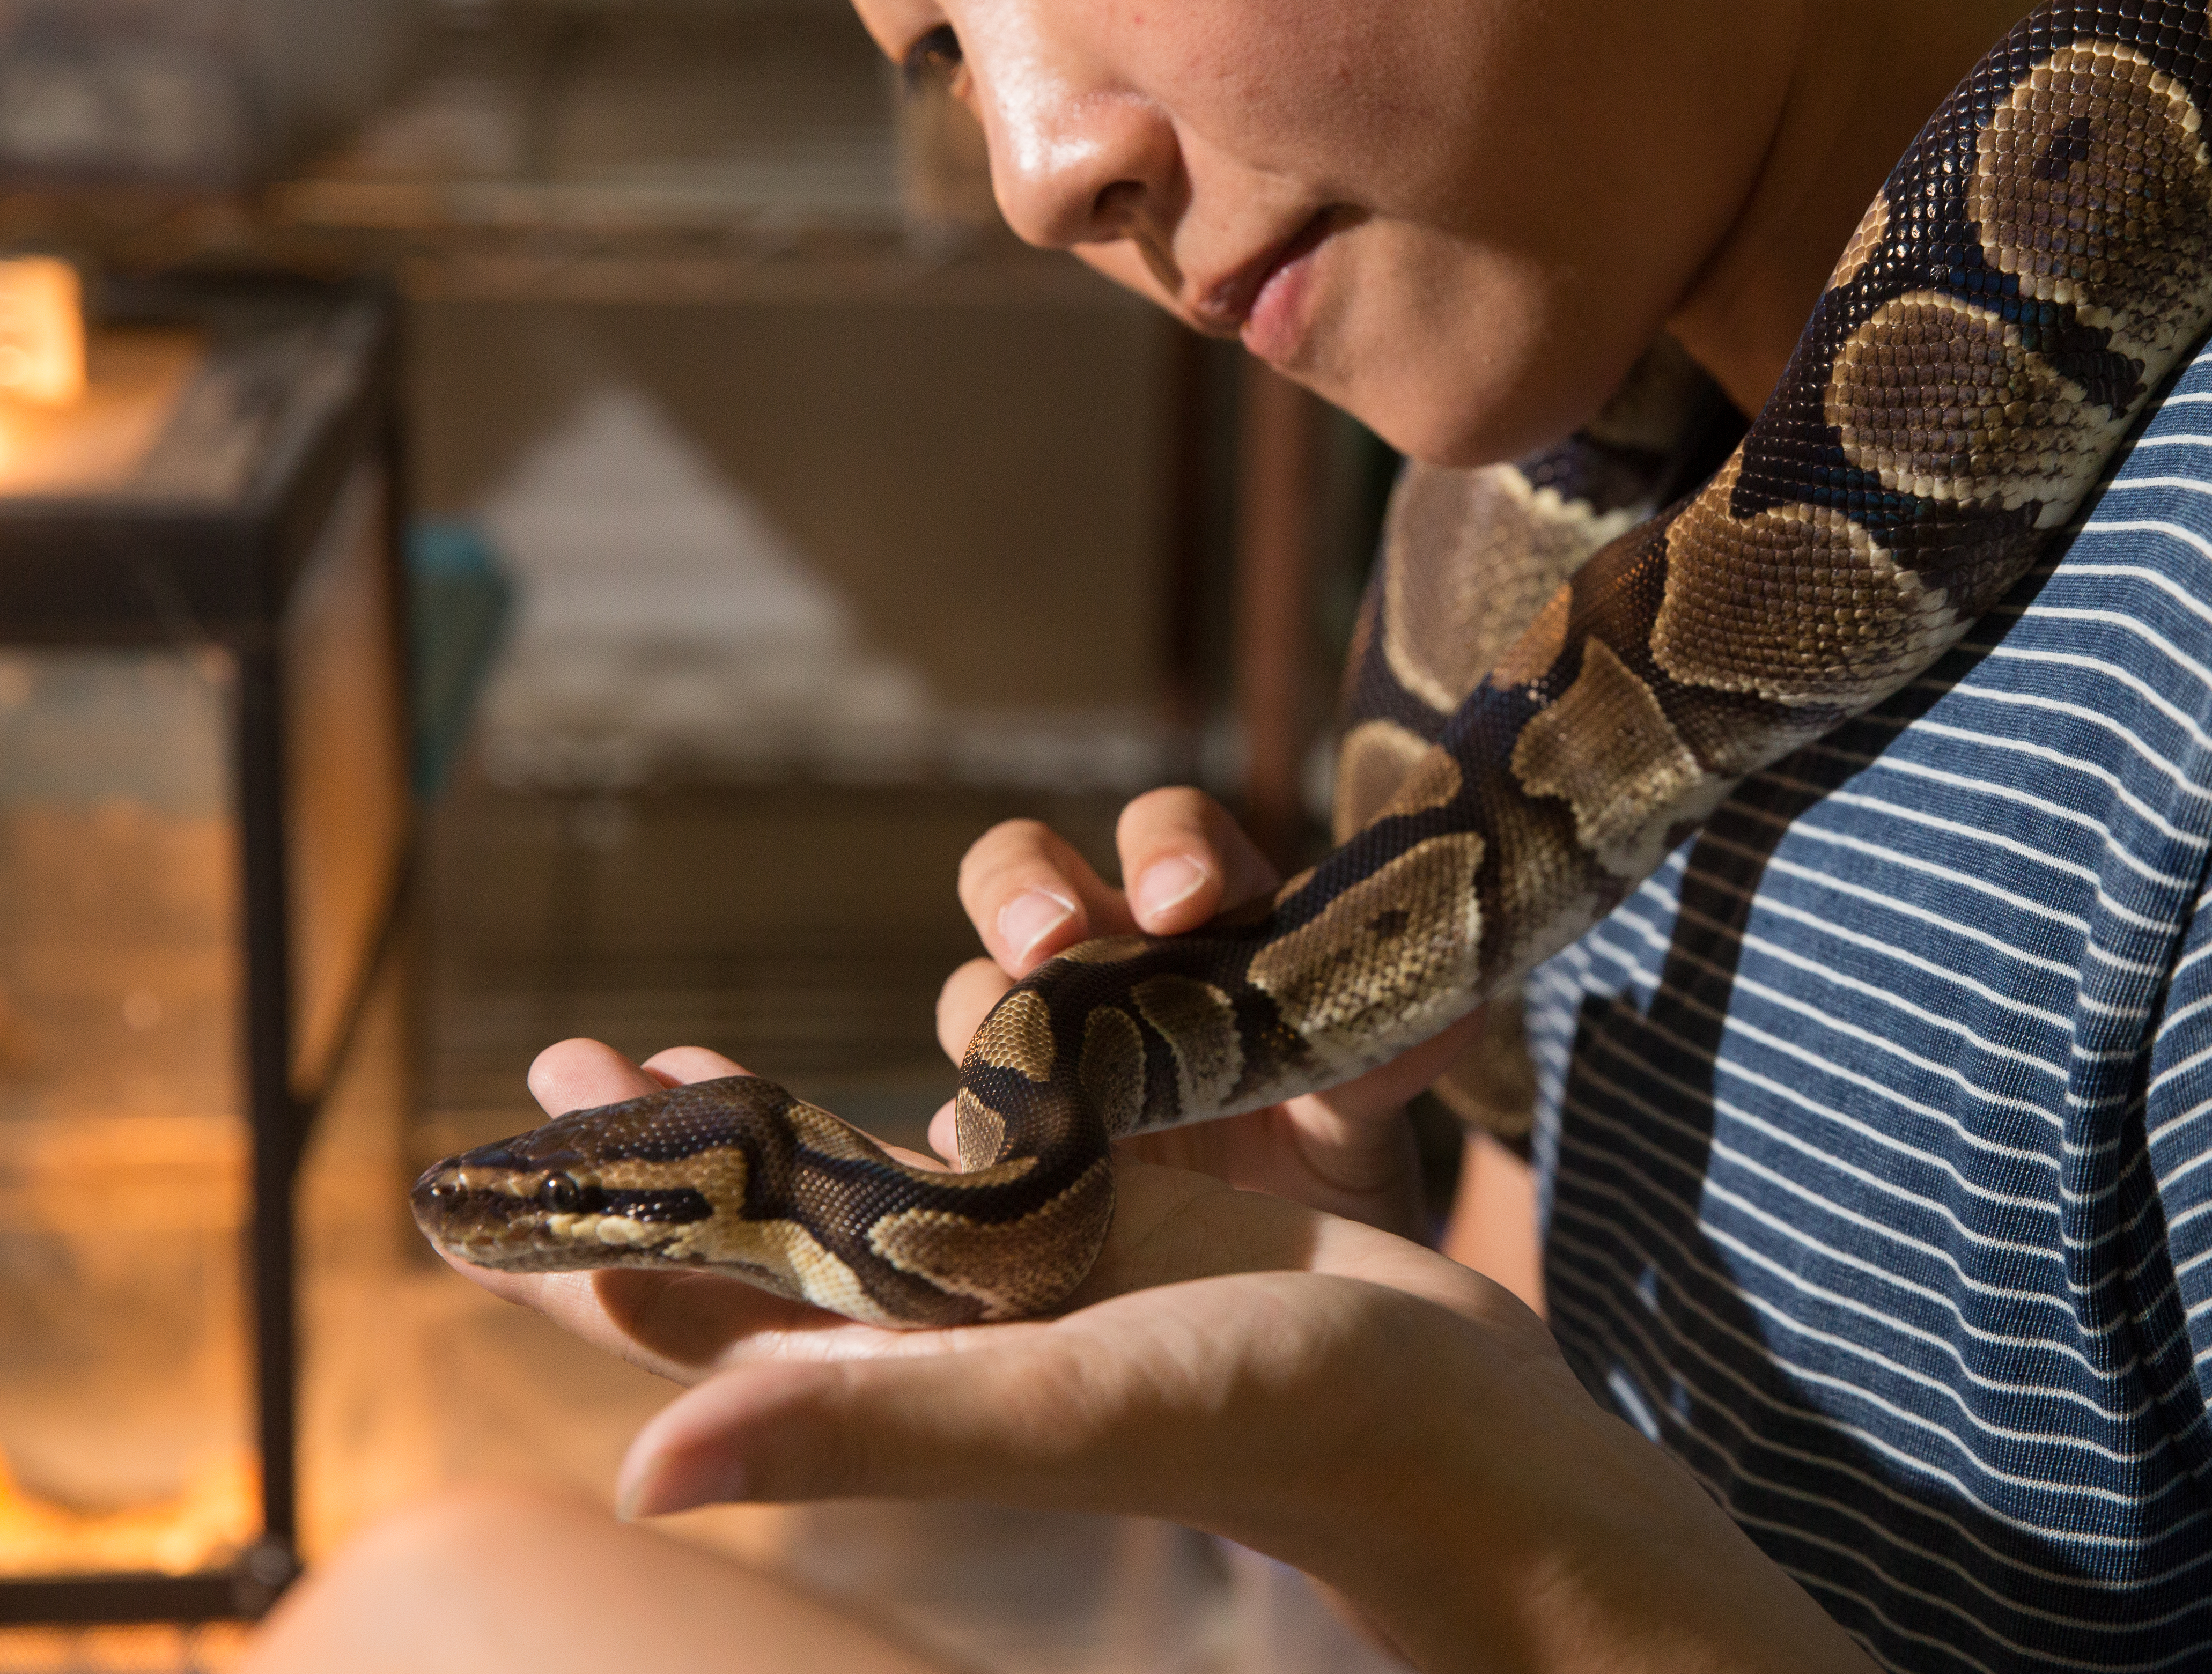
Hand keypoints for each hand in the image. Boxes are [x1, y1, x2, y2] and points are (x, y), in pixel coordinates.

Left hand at [447, 1046, 1871, 1673]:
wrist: (1465, 1425)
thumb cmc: (1269, 1424)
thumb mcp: (1056, 1410)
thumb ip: (861, 1427)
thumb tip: (634, 1472)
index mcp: (914, 1361)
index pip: (705, 1301)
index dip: (600, 1226)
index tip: (497, 1151)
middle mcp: (970, 1304)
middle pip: (783, 1206)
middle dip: (689, 1134)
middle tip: (596, 1053)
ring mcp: (1066, 1246)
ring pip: (912, 1137)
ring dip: (856, 1074)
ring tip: (807, 1017)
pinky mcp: (1160, 1193)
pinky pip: (1048, 1100)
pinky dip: (1004, 1044)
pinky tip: (1010, 989)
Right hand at [944, 788, 1480, 1236]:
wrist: (1288, 1283)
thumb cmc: (1330, 1162)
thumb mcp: (1367, 1113)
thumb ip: (1393, 1056)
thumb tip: (1456, 1008)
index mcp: (1208, 922)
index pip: (1175, 836)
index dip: (1168, 848)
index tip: (1183, 898)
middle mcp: (1109, 962)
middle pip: (1026, 870)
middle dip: (1022, 890)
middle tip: (1047, 941)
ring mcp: (1044, 1049)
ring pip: (974, 990)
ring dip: (980, 1012)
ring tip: (1013, 1068)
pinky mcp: (1005, 1143)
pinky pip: (952, 1120)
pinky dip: (957, 1134)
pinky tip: (976, 1162)